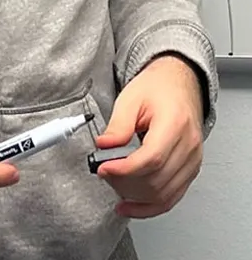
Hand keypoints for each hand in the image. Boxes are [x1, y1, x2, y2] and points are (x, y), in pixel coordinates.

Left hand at [94, 54, 204, 218]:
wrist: (178, 86)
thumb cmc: (156, 89)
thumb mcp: (130, 98)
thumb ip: (117, 125)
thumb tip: (104, 147)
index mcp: (175, 124)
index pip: (152, 158)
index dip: (124, 169)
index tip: (102, 168)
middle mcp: (189, 146)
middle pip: (157, 180)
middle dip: (124, 182)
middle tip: (102, 172)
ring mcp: (192, 161)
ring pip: (164, 194)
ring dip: (134, 196)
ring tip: (112, 183)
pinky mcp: (189, 171)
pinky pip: (172, 197)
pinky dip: (149, 206)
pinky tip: (130, 206)